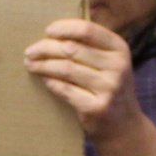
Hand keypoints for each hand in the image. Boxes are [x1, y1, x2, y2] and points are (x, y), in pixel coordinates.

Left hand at [24, 18, 146, 144]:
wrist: (125, 127)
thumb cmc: (110, 88)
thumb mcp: (110, 63)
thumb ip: (91, 47)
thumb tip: (54, 34)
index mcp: (120, 49)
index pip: (87, 30)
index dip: (64, 28)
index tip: (48, 31)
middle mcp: (117, 66)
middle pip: (72, 49)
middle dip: (46, 48)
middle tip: (30, 51)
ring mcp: (108, 88)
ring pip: (66, 69)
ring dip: (44, 65)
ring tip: (31, 64)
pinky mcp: (96, 108)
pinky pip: (66, 90)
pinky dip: (51, 83)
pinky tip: (44, 79)